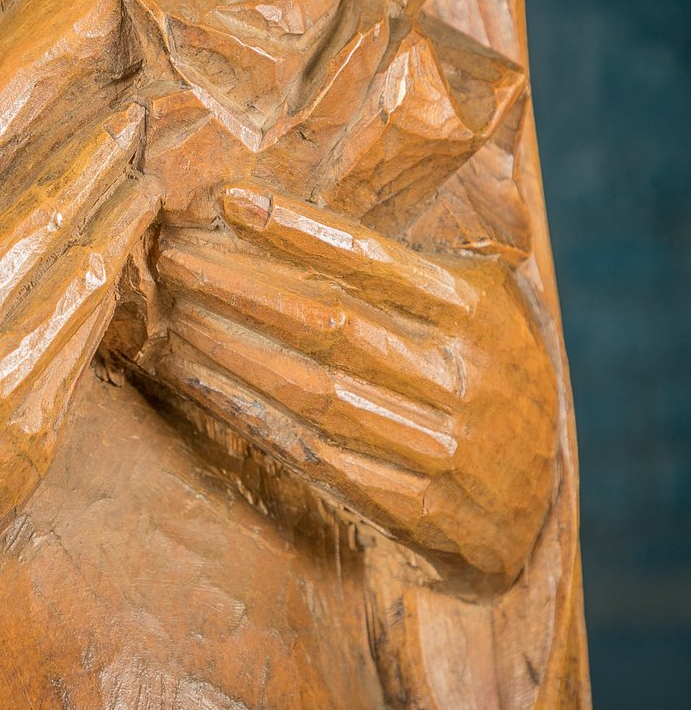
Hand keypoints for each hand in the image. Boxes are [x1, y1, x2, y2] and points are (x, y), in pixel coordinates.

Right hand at [0, 105, 160, 672]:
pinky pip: (79, 371)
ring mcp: (28, 417)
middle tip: (150, 161)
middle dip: (123, 205)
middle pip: (86, 262)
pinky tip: (95, 300)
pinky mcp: (35, 459)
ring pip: (93, 317)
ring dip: (116, 260)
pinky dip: (93, 323)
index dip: (89, 167)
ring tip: (133, 218)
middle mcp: (2, 366)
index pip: (40, 220)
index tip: (124, 129)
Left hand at [152, 184, 558, 586]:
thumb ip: (420, 270)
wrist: (536, 507)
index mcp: (479, 310)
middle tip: (173, 258)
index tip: (228, 200)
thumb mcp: (486, 308)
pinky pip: (314, 457)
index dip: (297, 227)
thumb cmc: (492, 380)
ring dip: (231, 350)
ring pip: (312, 390)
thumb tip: (302, 218)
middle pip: (328, 320)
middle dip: (239, 285)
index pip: (375, 257)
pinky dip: (249, 416)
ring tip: (174, 316)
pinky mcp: (414, 508)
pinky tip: (198, 383)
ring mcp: (441, 447)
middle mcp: (461, 375)